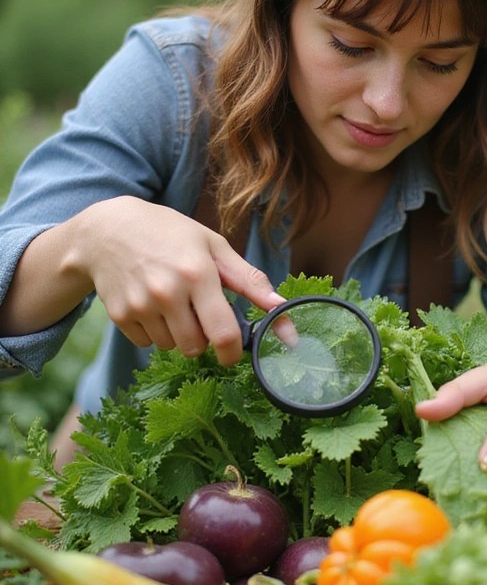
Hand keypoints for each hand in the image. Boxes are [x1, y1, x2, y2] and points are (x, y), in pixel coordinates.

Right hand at [67, 196, 283, 364]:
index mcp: (198, 274)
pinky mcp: (119, 316)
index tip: (233, 353)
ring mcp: (140, 305)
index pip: (222, 333)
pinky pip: (146, 344)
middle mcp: (167, 292)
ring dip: (177, 334)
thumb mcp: (213, 246)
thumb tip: (282, 307)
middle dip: (203, 338)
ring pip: (171, 347)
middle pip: (196, 347)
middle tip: (197, 311)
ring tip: (171, 301)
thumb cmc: (170, 235)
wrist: (107, 231)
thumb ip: (249, 280)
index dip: (232, 352)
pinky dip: (153, 332)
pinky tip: (149, 303)